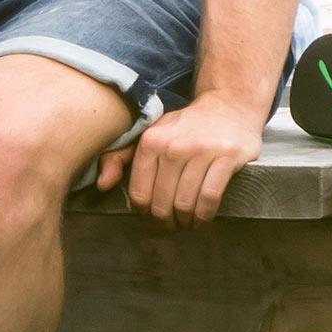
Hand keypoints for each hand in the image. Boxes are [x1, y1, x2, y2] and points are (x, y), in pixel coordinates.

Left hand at [96, 91, 264, 228]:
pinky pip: (209, 198)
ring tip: (187, 223)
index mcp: (150, 141)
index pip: (139, 194)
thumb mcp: (152, 135)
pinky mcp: (226, 156)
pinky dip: (204, 215)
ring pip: (185, 204)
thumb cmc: (186, 127)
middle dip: (165, 223)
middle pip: (161, 203)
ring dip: (186, 222)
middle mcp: (173, 145)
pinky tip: (202, 217)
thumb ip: (121, 158)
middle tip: (171, 226)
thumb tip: (103, 185)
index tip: (151, 221)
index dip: (144, 215)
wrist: (229, 105)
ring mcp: (201, 150)